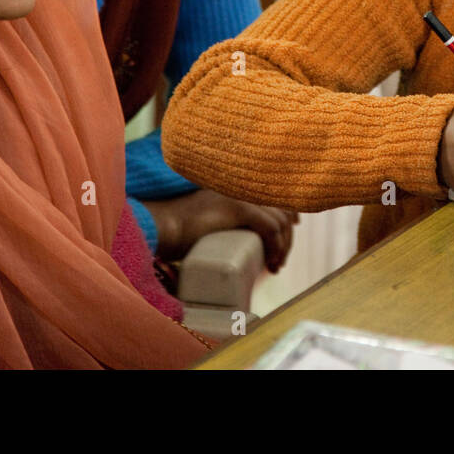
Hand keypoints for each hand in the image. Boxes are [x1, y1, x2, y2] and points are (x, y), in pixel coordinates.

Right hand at [140, 190, 298, 272]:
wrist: (162, 226)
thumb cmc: (178, 230)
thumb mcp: (209, 219)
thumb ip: (224, 220)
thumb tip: (237, 239)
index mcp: (237, 186)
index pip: (275, 196)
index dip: (289, 214)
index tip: (291, 234)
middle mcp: (242, 186)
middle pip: (281, 209)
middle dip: (287, 238)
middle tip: (279, 262)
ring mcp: (241, 195)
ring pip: (279, 221)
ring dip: (283, 247)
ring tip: (275, 267)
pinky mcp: (238, 208)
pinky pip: (270, 227)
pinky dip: (276, 246)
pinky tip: (272, 261)